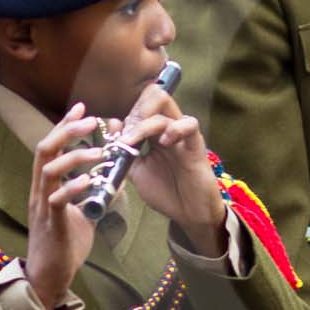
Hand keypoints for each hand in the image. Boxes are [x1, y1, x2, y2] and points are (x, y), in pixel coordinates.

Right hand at [26, 104, 109, 309]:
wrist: (50, 276)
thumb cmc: (64, 244)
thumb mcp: (84, 215)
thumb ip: (94, 197)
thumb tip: (115, 182)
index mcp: (46, 185)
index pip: (51, 147)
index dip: (64, 126)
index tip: (82, 107)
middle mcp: (40, 190)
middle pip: (45, 149)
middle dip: (67, 131)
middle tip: (91, 119)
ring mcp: (42, 206)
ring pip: (49, 170)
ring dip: (74, 157)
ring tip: (99, 152)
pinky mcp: (50, 223)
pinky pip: (57, 200)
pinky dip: (72, 187)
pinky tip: (89, 181)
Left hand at [113, 80, 228, 257]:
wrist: (188, 214)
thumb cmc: (165, 192)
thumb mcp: (136, 171)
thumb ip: (124, 149)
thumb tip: (113, 123)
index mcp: (154, 133)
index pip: (141, 106)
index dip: (126, 116)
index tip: (116, 138)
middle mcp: (168, 128)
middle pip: (155, 95)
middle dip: (136, 111)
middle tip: (127, 135)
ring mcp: (182, 134)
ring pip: (166, 106)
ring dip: (145, 123)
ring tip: (135, 142)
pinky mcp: (196, 145)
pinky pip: (189, 124)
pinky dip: (174, 128)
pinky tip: (164, 143)